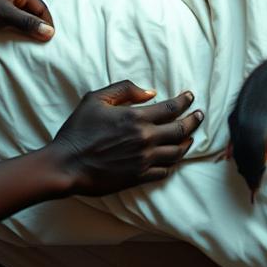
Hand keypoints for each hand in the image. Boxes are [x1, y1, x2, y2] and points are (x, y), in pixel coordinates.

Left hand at [0, 0, 54, 40]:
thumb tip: (50, 32)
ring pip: (13, 9)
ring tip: (20, 37)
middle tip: (37, 40)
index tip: (50, 37)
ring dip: (19, 21)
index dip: (47, 22)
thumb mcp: (2, 15)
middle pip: (28, 7)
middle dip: (34, 22)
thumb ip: (25, 23)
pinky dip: (5, 20)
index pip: (40, 7)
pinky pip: (0, 10)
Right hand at [47, 81, 201, 195]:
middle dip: (194, 120)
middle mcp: (145, 139)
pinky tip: (174, 158)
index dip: (185, 101)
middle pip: (181, 129)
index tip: (191, 96)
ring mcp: (143, 160)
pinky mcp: (137, 177)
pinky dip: (172, 164)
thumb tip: (150, 92)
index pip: (172, 108)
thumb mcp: (96, 98)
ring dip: (187, 142)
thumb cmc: (78, 130)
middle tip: (200, 115)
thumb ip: (125, 89)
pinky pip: (164, 171)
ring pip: (176, 152)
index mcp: (136, 118)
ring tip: (191, 136)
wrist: (66, 165)